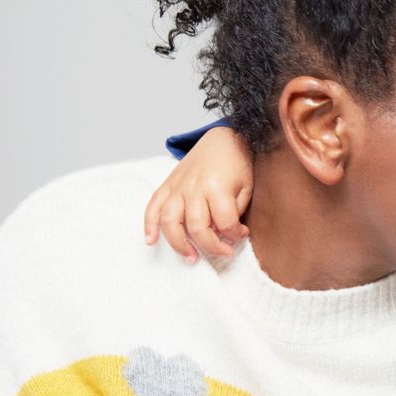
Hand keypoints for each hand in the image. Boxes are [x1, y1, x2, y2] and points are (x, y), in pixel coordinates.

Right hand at [144, 126, 253, 261]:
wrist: (222, 138)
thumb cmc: (237, 164)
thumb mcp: (246, 186)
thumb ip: (235, 211)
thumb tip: (224, 234)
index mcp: (217, 187)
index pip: (225, 222)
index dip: (235, 234)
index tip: (241, 235)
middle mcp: (194, 188)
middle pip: (196, 227)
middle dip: (211, 246)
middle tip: (224, 253)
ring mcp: (177, 187)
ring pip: (170, 221)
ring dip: (178, 243)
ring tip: (191, 257)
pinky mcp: (167, 185)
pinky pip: (152, 207)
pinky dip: (149, 225)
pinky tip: (151, 240)